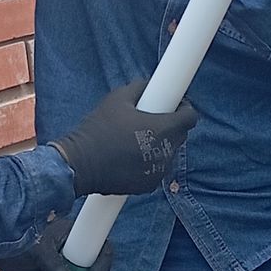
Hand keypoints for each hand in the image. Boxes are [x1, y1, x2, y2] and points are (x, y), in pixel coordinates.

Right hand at [53, 79, 198, 196]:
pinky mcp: (148, 185)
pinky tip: (130, 156)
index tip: (173, 106)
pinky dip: (150, 162)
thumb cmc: (98, 129)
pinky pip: (157, 169)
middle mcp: (166, 152)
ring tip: (135, 140)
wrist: (80, 164)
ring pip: (169, 153)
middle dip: (170, 126)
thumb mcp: (118, 98)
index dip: (183, 108)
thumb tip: (150, 85)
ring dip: (160, 145)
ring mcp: (159, 171)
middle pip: (181, 135)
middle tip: (149, 120)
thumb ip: (140, 87)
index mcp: (164, 128)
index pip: (190, 117)